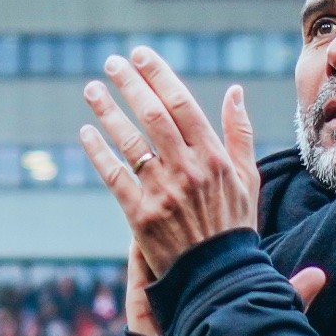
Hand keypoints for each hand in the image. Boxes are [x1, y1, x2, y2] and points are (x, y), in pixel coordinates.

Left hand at [82, 51, 328, 331]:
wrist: (219, 279)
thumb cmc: (233, 227)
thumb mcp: (248, 178)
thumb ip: (241, 133)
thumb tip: (234, 91)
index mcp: (214, 158)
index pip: (182, 104)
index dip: (158, 76)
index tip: (140, 55)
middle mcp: (188, 171)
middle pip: (153, 115)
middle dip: (130, 84)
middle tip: (112, 63)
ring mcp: (163, 193)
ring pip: (130, 141)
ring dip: (107, 112)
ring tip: (92, 90)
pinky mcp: (140, 216)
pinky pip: (114, 176)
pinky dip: (98, 152)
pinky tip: (86, 133)